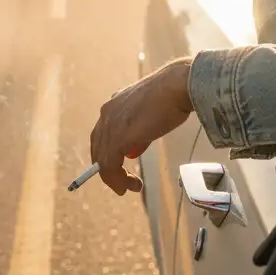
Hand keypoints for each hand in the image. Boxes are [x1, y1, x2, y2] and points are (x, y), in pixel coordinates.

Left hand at [89, 58, 194, 194]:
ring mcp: (111, 125)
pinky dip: (117, 180)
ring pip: (102, 160)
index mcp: (114, 104)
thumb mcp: (149, 114)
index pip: (102, 134)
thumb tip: (133, 150)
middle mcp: (107, 113)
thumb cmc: (171, 96)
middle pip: (98, 149)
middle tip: (122, 183)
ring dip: (115, 179)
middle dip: (108, 170)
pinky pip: (109, 166)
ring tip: (130, 188)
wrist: (177, 86)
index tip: (119, 168)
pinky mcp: (118, 137)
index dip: (107, 154)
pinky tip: (129, 186)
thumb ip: (138, 132)